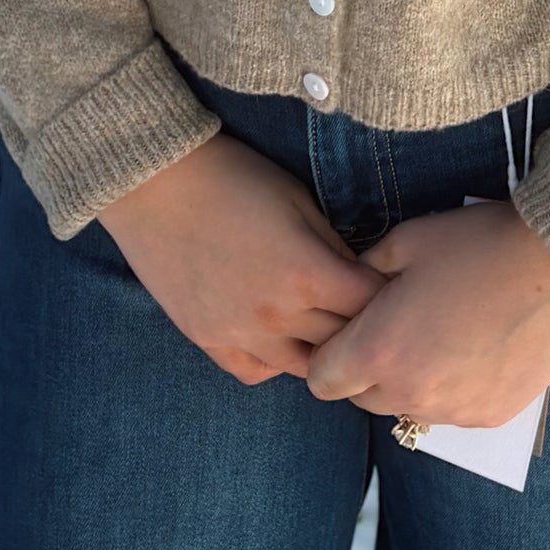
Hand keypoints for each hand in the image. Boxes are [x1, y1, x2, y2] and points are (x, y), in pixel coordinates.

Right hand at [97, 133, 386, 385]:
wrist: (155, 183)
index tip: (395, 287)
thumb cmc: (234, 177)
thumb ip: (333, 246)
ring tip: (328, 327)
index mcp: (307, 274)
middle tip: (370, 311)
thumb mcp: (298, 200)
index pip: (371, 307)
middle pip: (343, 343)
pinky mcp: (208, 341)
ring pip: (304, 369)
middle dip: (363, 326)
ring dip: (322, 350)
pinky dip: (276, 361)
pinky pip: (256, 372)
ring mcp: (239, 335)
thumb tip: (359, 276)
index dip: (389, 297)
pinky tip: (281, 336)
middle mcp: (277, 316)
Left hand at [304, 200, 549, 426]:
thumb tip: (352, 287)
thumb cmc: (476, 246)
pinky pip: (452, 411)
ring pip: (408, 407)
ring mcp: (452, 412)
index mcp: (378, 351)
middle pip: (363, 399)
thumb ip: (364, 272)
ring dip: (411, 381)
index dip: (330, 354)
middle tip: (397, 326)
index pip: (322, 380)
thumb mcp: (406, 242)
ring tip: (441, 334)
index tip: (350, 330)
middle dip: (368, 368)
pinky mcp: (489, 416)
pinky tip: (475, 348)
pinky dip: (453, 388)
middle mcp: (410, 393)